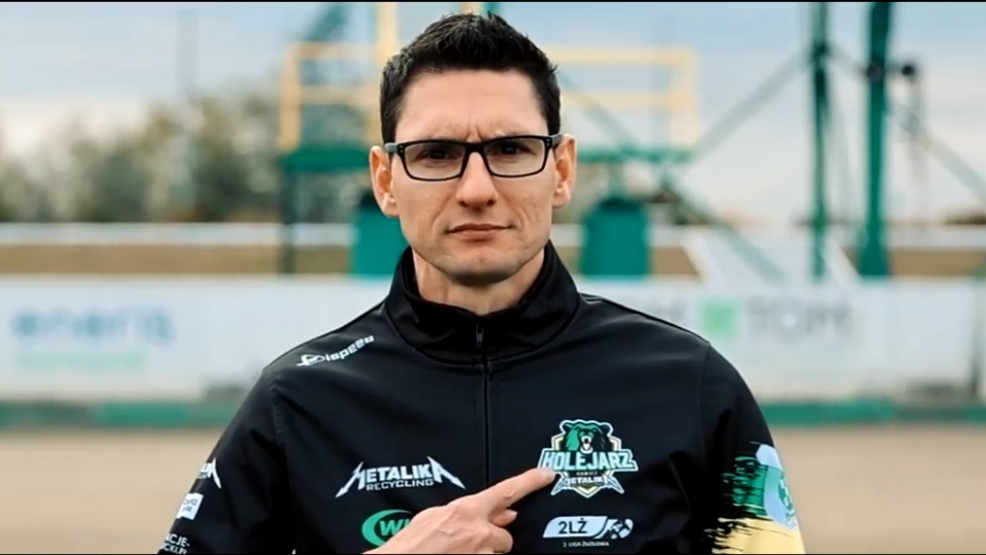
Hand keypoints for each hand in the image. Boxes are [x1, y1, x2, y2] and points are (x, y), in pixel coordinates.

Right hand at [367, 467, 555, 553]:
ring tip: (457, 553)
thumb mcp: (434, 517)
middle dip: (493, 541)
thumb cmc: (410, 545)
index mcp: (466, 510)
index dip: (530, 482)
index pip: (506, 492)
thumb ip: (466, 513)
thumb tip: (500, 514)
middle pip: (505, 537)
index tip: (548, 475)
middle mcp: (479, 532)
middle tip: (469, 545)